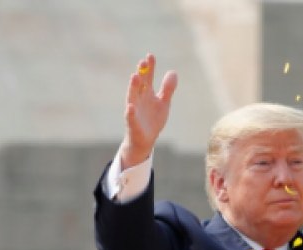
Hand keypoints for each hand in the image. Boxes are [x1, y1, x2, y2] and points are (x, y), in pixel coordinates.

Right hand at [120, 54, 177, 168]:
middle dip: (141, 73)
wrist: (145, 140)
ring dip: (133, 87)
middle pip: (139, 84)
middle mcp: (139, 99)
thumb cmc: (153, 120)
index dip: (149, 67)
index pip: (148, 77)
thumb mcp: (164, 103)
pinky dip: (130, 112)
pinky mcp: (133, 124)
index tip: (150, 55)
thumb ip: (168, 89)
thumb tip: (173, 72)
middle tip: (143, 61)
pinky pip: (130, 117)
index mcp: (147, 93)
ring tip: (135, 76)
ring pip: (132, 97)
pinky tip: (130, 107)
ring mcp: (134, 111)